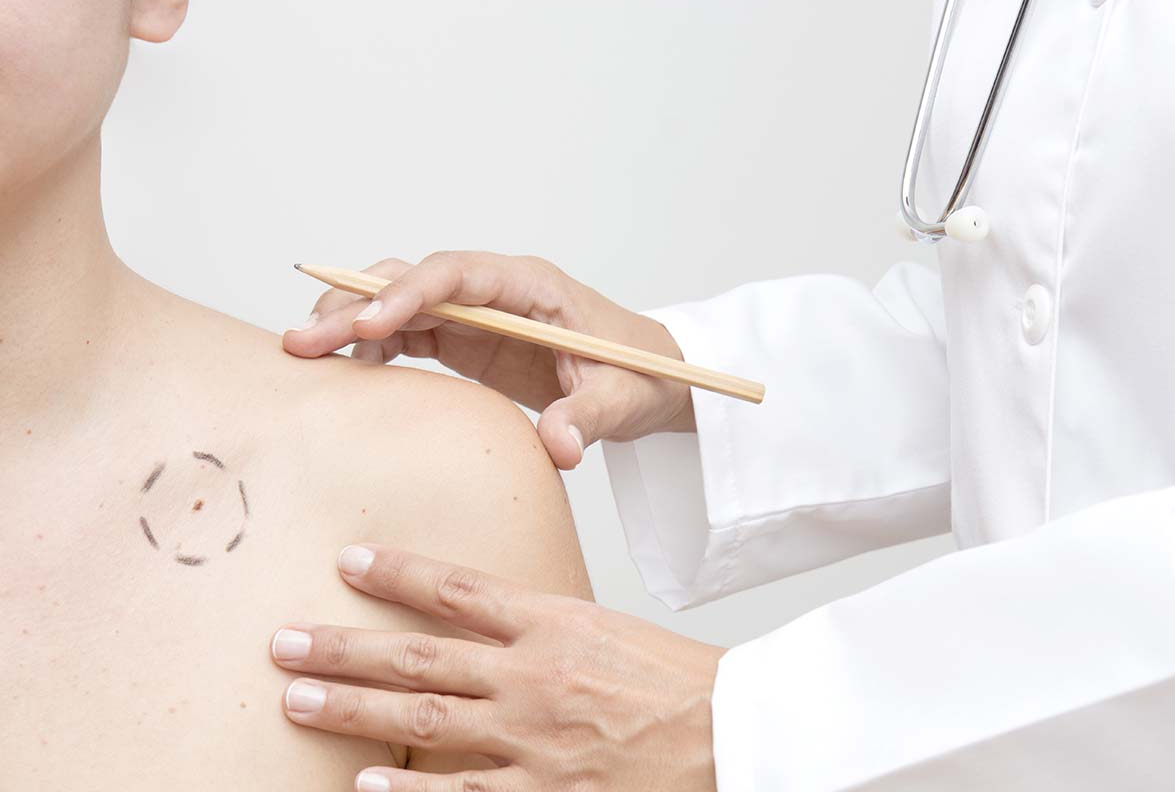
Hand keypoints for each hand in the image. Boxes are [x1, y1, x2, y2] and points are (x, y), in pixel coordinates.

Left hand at [271, 544, 723, 790]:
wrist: (734, 732)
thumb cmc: (677, 680)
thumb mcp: (608, 629)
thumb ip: (542, 625)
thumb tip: (480, 620)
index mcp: (554, 621)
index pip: (458, 588)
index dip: (397, 573)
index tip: (348, 561)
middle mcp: (533, 675)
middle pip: (420, 654)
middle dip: (345, 646)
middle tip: (284, 641)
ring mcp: (533, 738)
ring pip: (424, 718)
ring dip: (354, 708)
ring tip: (297, 699)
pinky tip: (363, 788)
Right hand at [282, 252, 694, 468]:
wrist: (649, 378)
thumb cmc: (641, 375)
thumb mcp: (622, 399)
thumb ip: (588, 417)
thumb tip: (560, 446)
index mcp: (531, 287)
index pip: (458, 274)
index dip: (408, 292)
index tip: (367, 321)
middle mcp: (494, 291)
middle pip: (413, 280)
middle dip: (356, 303)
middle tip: (303, 340)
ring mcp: (476, 314)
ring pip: (399, 302)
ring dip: (350, 322)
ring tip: (302, 354)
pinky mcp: (466, 340)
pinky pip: (406, 333)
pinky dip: (369, 346)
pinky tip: (340, 371)